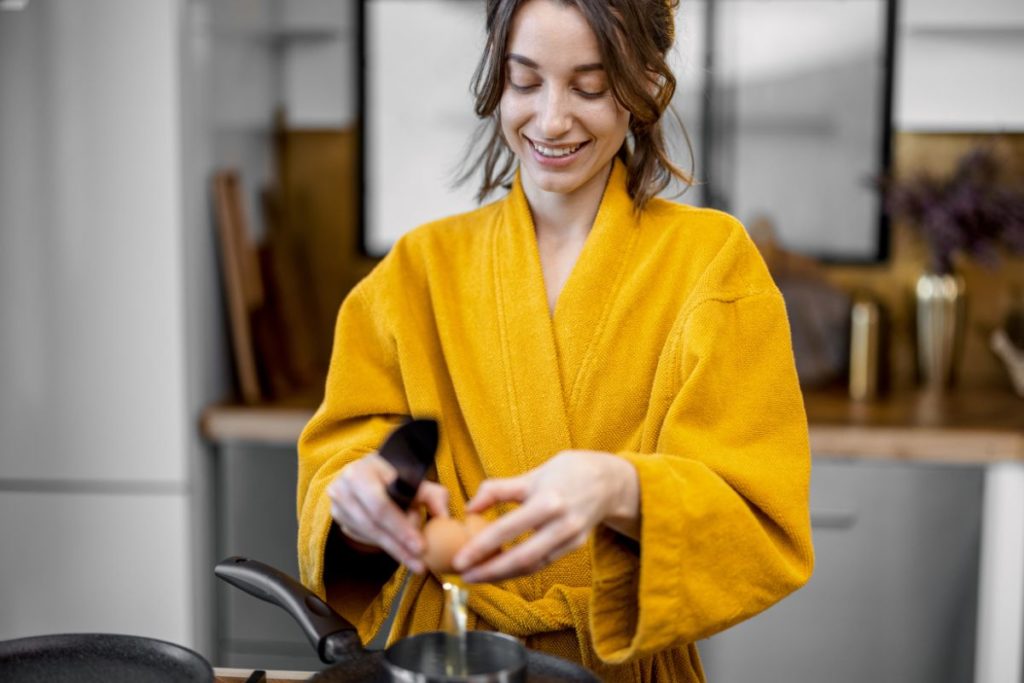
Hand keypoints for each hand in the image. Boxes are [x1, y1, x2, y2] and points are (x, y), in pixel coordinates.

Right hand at [327, 452, 449, 573]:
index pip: (380, 505)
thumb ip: (432, 495)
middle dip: (398, 546)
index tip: (421, 546)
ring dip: (394, 550)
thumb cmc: (394, 474)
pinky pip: (363, 539)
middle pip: (372, 525)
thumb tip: (444, 518)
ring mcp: (337, 507)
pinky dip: (384, 546)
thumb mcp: (413, 477)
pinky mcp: (340, 521)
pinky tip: (401, 553)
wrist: (368, 472)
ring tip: (416, 562)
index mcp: (360, 473)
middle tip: (419, 563)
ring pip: (368, 535)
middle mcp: (342, 489)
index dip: (400, 528)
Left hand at [451, 450, 638, 582]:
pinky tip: (501, 570)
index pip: (508, 529)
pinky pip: (544, 563)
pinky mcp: (576, 547)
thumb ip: (499, 489)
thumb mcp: (531, 475)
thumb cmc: (565, 473)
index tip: (460, 560)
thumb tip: (469, 507)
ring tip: (478, 577)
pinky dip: (520, 570)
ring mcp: (571, 538)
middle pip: (522, 558)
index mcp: (548, 500)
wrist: (609, 480)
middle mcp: (562, 523)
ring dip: (503, 575)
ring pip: (534, 566)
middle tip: (464, 577)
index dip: (481, 547)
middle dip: (491, 572)